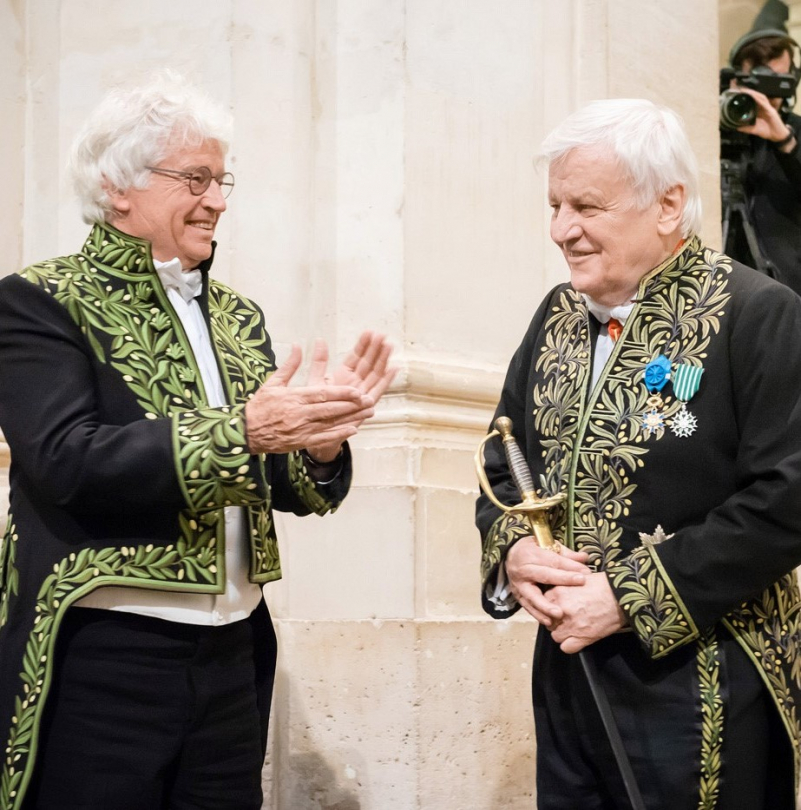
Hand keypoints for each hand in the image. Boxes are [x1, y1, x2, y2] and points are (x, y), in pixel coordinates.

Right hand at [245, 344, 374, 454]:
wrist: (245, 431)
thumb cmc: (260, 406)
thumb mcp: (272, 383)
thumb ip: (289, 365)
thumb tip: (298, 346)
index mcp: (294, 397)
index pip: (322, 394)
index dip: (341, 393)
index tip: (356, 391)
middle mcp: (300, 413)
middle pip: (330, 409)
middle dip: (351, 405)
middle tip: (369, 400)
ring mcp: (301, 429)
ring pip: (330, 423)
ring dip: (351, 418)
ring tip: (368, 413)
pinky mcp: (301, 441)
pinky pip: (323, 438)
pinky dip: (338, 434)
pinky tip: (353, 429)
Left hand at [304, 331, 396, 461]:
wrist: (318, 430)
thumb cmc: (316, 407)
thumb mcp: (315, 380)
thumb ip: (319, 361)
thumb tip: (319, 340)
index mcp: (343, 375)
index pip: (355, 356)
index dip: (363, 345)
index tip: (369, 332)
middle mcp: (355, 382)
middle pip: (368, 363)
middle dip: (375, 349)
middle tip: (382, 335)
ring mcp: (362, 392)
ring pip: (375, 374)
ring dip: (383, 360)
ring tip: (389, 346)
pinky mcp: (366, 404)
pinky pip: (378, 390)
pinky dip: (386, 380)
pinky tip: (394, 368)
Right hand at [505, 536, 590, 626]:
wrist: (510, 556)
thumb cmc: (533, 550)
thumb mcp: (547, 545)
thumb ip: (565, 554)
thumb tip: (584, 558)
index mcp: (531, 554)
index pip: (553, 560)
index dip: (569, 566)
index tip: (585, 573)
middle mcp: (523, 569)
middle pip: (544, 575)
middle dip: (563, 580)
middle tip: (580, 583)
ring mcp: (519, 584)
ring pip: (532, 596)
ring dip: (546, 606)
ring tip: (559, 614)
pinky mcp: (518, 596)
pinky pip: (527, 607)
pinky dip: (537, 615)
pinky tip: (548, 621)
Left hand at [546, 572, 627, 653]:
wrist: (622, 595)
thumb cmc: (603, 584)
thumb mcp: (577, 579)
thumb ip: (563, 586)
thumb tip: (557, 593)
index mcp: (558, 592)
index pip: (543, 604)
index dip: (551, 607)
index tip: (559, 607)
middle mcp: (560, 609)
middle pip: (548, 620)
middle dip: (556, 620)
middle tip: (568, 618)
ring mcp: (571, 625)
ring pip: (555, 635)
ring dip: (562, 633)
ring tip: (574, 628)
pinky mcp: (583, 637)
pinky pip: (566, 647)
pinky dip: (570, 645)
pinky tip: (578, 638)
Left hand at [733, 86, 794, 147]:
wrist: (776, 135)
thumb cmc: (766, 131)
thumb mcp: (753, 130)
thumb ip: (746, 128)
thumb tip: (736, 127)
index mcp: (759, 111)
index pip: (752, 101)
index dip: (746, 97)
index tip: (738, 94)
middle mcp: (763, 107)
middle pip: (756, 97)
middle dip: (749, 92)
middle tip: (740, 89)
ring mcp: (768, 108)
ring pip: (760, 97)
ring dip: (753, 93)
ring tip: (745, 90)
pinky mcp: (771, 110)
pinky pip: (764, 103)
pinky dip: (759, 99)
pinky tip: (754, 96)